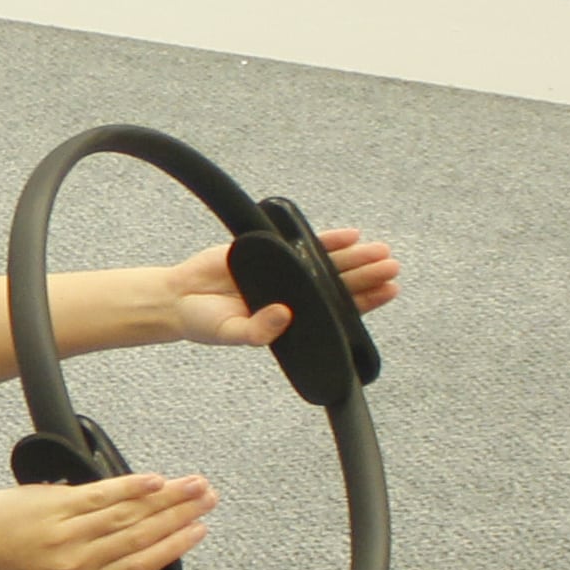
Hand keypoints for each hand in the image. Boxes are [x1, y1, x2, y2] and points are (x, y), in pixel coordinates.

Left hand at [0, 471, 214, 569]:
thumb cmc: (7, 555)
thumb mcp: (57, 567)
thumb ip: (94, 553)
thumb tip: (133, 526)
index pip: (142, 564)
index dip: (175, 547)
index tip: (200, 530)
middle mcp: (79, 562)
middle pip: (143, 536)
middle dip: (181, 515)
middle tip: (209, 499)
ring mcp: (68, 534)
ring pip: (130, 515)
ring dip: (167, 498)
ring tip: (193, 485)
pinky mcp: (55, 507)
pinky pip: (102, 496)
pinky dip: (132, 487)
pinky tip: (155, 480)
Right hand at [164, 224, 398, 347]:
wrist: (177, 297)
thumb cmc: (204, 322)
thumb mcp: (230, 334)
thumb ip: (257, 331)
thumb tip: (284, 315)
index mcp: (292, 320)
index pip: (337, 312)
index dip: (365, 302)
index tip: (389, 291)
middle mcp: (294, 296)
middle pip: (339, 285)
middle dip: (368, 275)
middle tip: (392, 267)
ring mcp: (285, 273)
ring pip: (327, 263)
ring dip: (356, 257)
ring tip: (382, 251)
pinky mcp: (270, 251)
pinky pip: (304, 244)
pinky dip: (327, 239)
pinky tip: (350, 235)